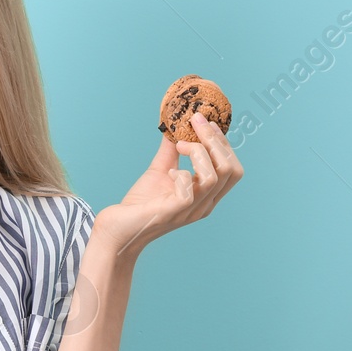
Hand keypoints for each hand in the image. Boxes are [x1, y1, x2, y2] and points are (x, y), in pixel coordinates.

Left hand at [95, 112, 244, 258]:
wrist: (119, 228)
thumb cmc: (141, 203)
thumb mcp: (161, 170)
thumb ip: (171, 150)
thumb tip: (175, 124)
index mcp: (207, 195)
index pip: (233, 168)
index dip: (224, 143)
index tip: (206, 122)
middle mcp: (205, 204)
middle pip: (230, 169)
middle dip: (214, 140)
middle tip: (195, 122)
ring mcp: (191, 210)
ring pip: (213, 176)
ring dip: (198, 152)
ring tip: (179, 146)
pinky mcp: (173, 212)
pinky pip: (189, 189)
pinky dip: (181, 173)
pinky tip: (169, 173)